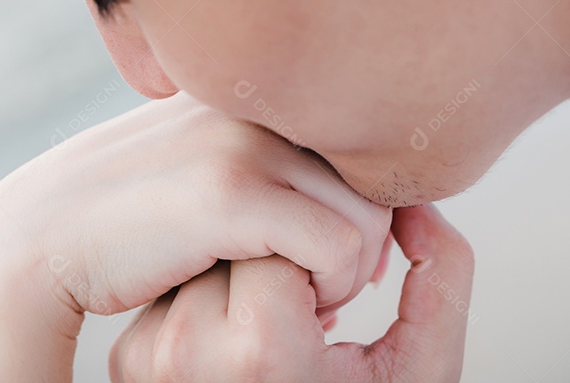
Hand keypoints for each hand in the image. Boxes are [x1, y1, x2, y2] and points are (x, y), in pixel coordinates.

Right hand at [0, 92, 391, 315]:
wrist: (43, 234)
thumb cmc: (128, 212)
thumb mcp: (200, 161)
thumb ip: (258, 152)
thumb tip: (329, 178)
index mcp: (252, 94)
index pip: (357, 142)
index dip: (361, 206)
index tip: (336, 252)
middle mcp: (255, 105)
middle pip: (374, 179)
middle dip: (363, 243)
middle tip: (321, 283)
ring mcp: (241, 142)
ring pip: (368, 215)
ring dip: (347, 273)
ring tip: (299, 293)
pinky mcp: (230, 192)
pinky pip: (338, 246)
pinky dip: (329, 287)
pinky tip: (288, 301)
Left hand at [110, 205, 473, 382]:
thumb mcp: (416, 373)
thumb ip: (441, 280)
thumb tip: (411, 203)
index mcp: (263, 354)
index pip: (289, 235)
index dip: (322, 256)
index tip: (331, 302)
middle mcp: (188, 353)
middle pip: (240, 241)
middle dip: (279, 259)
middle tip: (301, 310)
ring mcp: (147, 358)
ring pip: (203, 257)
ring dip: (242, 276)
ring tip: (268, 329)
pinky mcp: (129, 360)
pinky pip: (174, 291)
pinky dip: (208, 303)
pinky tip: (233, 344)